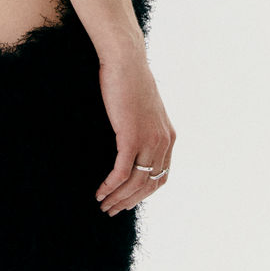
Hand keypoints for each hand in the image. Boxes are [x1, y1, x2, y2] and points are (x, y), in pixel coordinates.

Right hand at [95, 48, 175, 215]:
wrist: (126, 60)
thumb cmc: (129, 80)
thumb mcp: (143, 108)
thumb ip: (143, 127)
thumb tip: (132, 139)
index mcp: (168, 137)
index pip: (161, 177)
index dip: (144, 194)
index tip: (128, 201)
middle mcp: (163, 142)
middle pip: (149, 185)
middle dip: (130, 202)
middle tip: (112, 210)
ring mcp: (149, 141)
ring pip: (135, 183)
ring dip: (118, 198)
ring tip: (103, 205)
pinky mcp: (131, 137)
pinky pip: (122, 172)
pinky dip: (110, 185)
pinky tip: (100, 191)